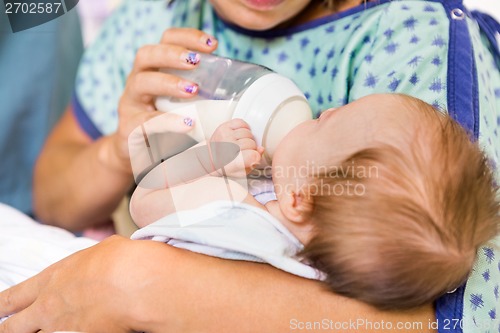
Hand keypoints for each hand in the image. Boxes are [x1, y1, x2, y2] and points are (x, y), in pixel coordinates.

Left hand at [0, 236, 161, 332]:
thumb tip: (100, 260)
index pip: (13, 297)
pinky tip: (75, 332)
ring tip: (42, 330)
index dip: (0, 306)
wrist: (137, 284)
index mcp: (52, 278)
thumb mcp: (102, 250)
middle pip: (13, 328)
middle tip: (7, 329)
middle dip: (8, 329)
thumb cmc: (122, 260)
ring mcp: (61, 328)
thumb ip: (91, 261)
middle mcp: (48, 307)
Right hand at [110, 28, 217, 171]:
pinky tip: (188, 124)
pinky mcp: (129, 129)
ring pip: (142, 83)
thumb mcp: (182, 105)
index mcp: (153, 69)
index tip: (213, 44)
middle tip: (196, 61)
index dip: (187, 37)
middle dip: (172, 54)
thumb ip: (200, 92)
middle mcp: (137, 81)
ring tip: (193, 90)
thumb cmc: (167, 126)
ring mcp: (130, 104)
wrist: (138, 157)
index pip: (165, 41)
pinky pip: (145, 122)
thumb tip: (238, 88)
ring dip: (168, 82)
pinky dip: (167, 121)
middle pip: (147, 55)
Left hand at [210, 119, 263, 173]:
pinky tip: (239, 134)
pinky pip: (241, 122)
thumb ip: (254, 162)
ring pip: (248, 133)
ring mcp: (225, 136)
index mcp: (233, 162)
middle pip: (252, 143)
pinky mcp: (223, 127)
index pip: (252, 155)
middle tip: (243, 151)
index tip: (253, 157)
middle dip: (251, 147)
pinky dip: (243, 127)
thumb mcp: (242, 171)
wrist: (210, 158)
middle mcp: (228, 148)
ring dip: (247, 138)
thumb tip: (260, 149)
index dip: (256, 155)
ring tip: (240, 143)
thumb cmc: (227, 166)